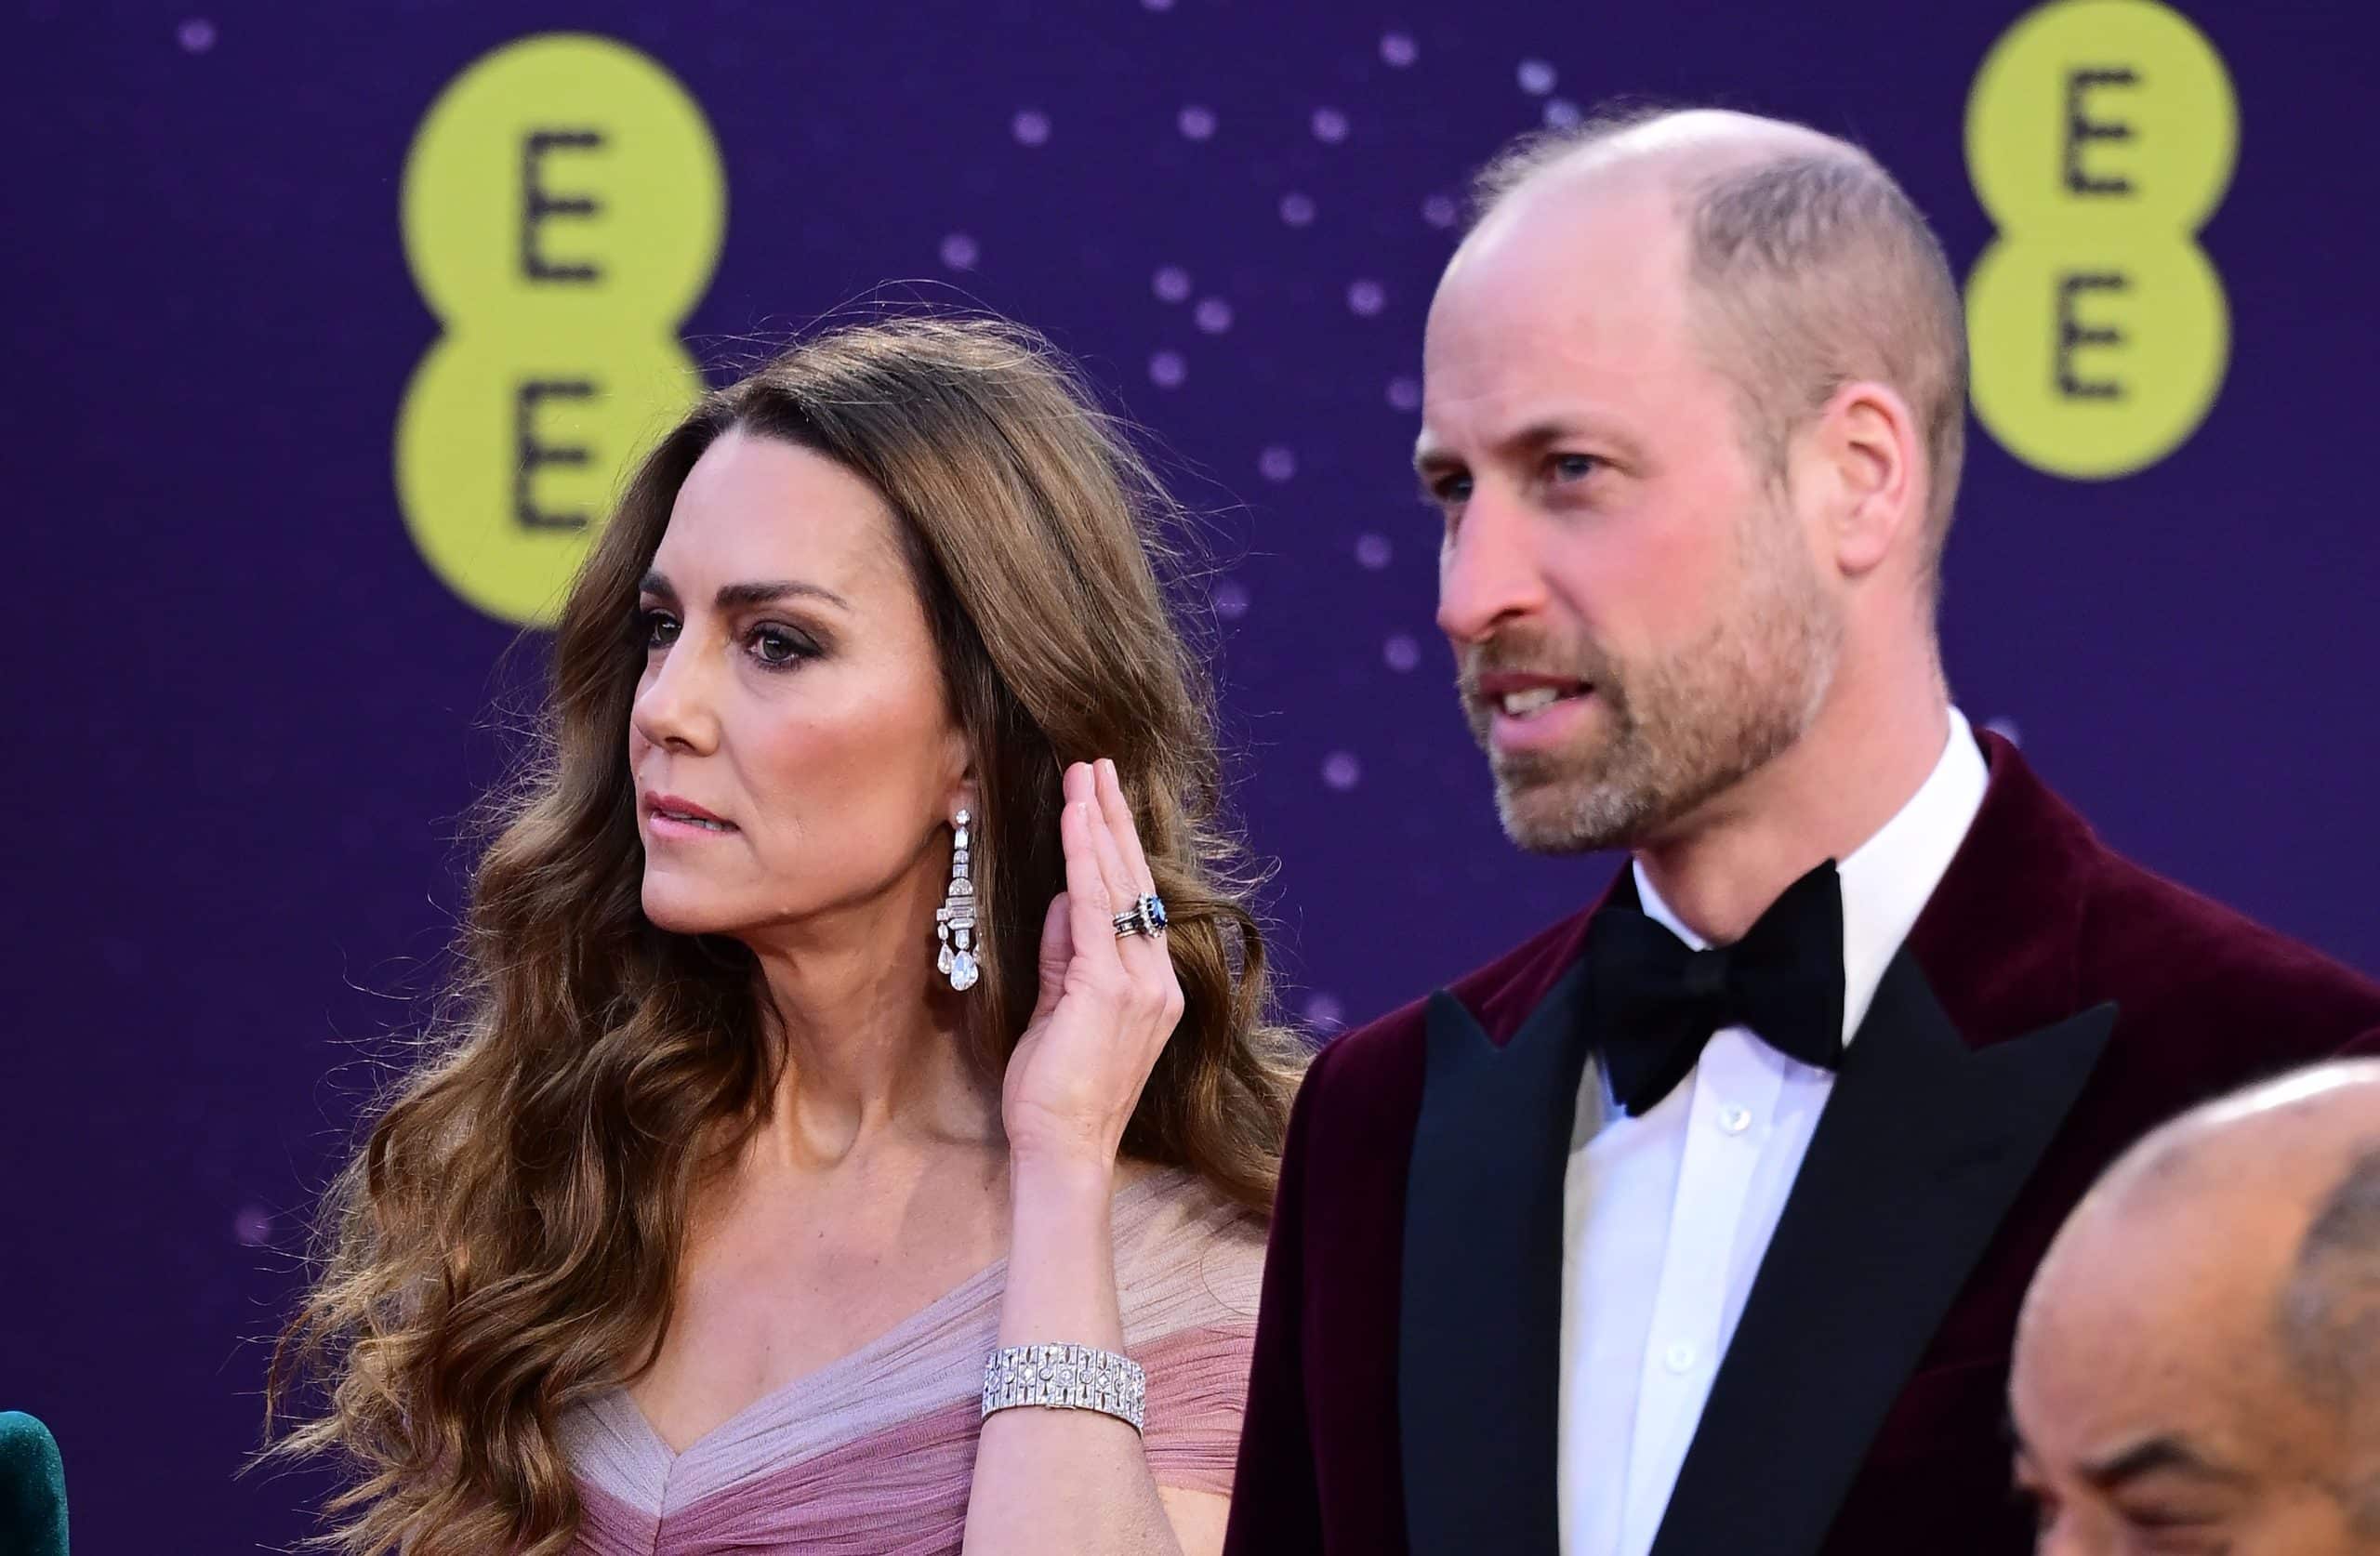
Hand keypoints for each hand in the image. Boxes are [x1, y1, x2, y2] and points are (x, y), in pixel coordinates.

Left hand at [1002, 758, 1183, 1173]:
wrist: (1063, 1149)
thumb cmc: (1055, 1095)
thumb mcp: (1060, 1011)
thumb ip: (1066, 956)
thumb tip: (1063, 903)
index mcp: (1154, 988)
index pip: (1138, 904)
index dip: (1121, 850)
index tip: (1104, 803)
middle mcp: (1158, 980)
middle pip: (1137, 883)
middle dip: (1114, 820)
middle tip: (1098, 766)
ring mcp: (1141, 983)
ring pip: (1120, 887)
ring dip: (1099, 825)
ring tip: (1086, 775)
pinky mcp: (1110, 987)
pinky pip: (1095, 907)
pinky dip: (1083, 859)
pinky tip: (1075, 820)